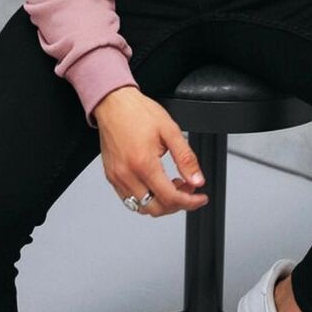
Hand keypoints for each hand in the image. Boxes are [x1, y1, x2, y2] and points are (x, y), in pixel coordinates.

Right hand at [94, 86, 209, 216]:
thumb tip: (197, 179)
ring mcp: (117, 178)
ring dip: (161, 203)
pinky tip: (155, 184)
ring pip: (141, 208)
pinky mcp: (111, 176)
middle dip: (177, 204)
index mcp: (144, 163)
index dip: (190, 202)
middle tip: (188, 188)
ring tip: (172, 185)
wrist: (114, 103)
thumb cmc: (138, 112)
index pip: (170, 198)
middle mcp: (127, 175)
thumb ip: (185, 158)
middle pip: (156, 209)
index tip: (200, 198)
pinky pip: (129, 199)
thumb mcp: (170, 130)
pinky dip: (145, 199)